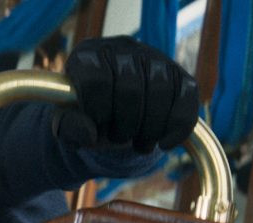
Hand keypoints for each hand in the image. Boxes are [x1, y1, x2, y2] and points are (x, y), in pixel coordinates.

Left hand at [56, 36, 198, 152]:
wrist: (110, 117)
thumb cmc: (83, 116)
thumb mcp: (65, 124)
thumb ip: (68, 127)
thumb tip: (89, 134)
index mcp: (87, 55)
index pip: (97, 79)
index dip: (98, 110)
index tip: (97, 129)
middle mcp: (121, 48)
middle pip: (131, 87)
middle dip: (125, 123)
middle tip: (118, 139)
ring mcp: (153, 57)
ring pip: (161, 92)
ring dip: (150, 127)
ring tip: (139, 144)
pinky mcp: (178, 73)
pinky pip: (187, 96)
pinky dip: (178, 125)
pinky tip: (165, 144)